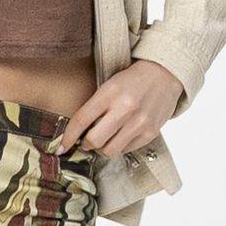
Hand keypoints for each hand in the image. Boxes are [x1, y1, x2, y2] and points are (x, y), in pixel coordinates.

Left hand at [55, 58, 181, 158]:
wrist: (165, 75)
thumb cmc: (132, 79)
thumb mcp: (110, 84)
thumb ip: (95, 106)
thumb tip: (77, 132)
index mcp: (110, 92)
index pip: (81, 119)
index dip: (68, 137)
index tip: (60, 147)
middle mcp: (125, 108)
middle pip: (94, 141)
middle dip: (85, 144)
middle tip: (86, 141)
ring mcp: (139, 122)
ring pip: (109, 150)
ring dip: (101, 149)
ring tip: (104, 140)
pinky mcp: (150, 133)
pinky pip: (126, 150)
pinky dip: (119, 146)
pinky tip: (120, 136)